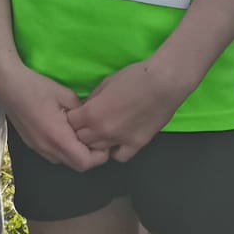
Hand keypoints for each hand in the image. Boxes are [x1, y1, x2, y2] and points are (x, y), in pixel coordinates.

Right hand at [0, 58, 108, 171]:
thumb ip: (83, 112)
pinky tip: (65, 131)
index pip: (85, 162)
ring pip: (65, 160)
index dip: (99, 156)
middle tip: (96, 137)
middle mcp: (47, 148)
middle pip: (76, 165)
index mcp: (57, 137)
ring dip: (76, 152)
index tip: (104, 141)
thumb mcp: (66, 95)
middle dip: (90, 156)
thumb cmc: (36, 87)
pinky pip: (54, 154)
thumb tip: (93, 120)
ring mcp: (38, 148)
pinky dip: (64, 148)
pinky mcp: (32, 144)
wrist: (7, 85)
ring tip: (81, 133)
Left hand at [65, 59, 188, 161]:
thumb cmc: (135, 77)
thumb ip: (93, 99)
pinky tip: (118, 141)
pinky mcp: (136, 145)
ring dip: (96, 142)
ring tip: (101, 132)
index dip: (72, 118)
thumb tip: (87, 108)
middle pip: (80, 139)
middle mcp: (102, 131)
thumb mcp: (106, 83)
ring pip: (98, 150)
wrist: (163, 83)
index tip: (76, 114)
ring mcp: (119, 141)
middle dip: (80, 131)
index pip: (70, 123)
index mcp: (92, 113)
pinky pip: (119, 156)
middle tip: (87, 123)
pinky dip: (115, 151)